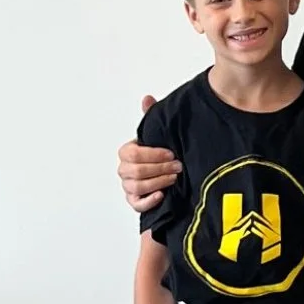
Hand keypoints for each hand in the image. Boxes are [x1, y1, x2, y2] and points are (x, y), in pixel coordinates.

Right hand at [119, 94, 181, 211]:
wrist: (169, 175)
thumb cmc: (161, 155)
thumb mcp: (157, 135)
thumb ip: (151, 117)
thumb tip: (147, 98)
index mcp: (127, 152)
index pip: (133, 154)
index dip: (153, 154)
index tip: (171, 153)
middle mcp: (125, 170)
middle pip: (136, 171)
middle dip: (160, 168)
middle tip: (178, 166)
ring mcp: (128, 186)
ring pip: (137, 186)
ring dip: (158, 182)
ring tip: (174, 178)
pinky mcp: (135, 201)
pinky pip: (137, 204)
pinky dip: (150, 200)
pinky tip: (162, 195)